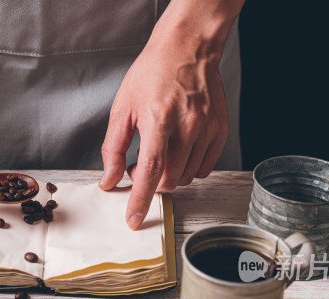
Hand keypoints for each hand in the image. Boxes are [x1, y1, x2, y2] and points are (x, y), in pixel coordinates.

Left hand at [99, 4, 235, 229]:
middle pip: (169, 179)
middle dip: (151, 182)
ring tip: (159, 151)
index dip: (140, 199)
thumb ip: (114, 148)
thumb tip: (109, 180)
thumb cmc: (152, 73)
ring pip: (187, 177)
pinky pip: (204, 167)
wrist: (186, 49)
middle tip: (140, 164)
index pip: (151, 171)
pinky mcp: (219, 131)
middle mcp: (187, 126)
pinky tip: (178, 149)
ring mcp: (207, 129)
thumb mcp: (122, 108)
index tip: (133, 220)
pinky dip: (188, 167)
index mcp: (159, 119)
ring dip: (169, 175)